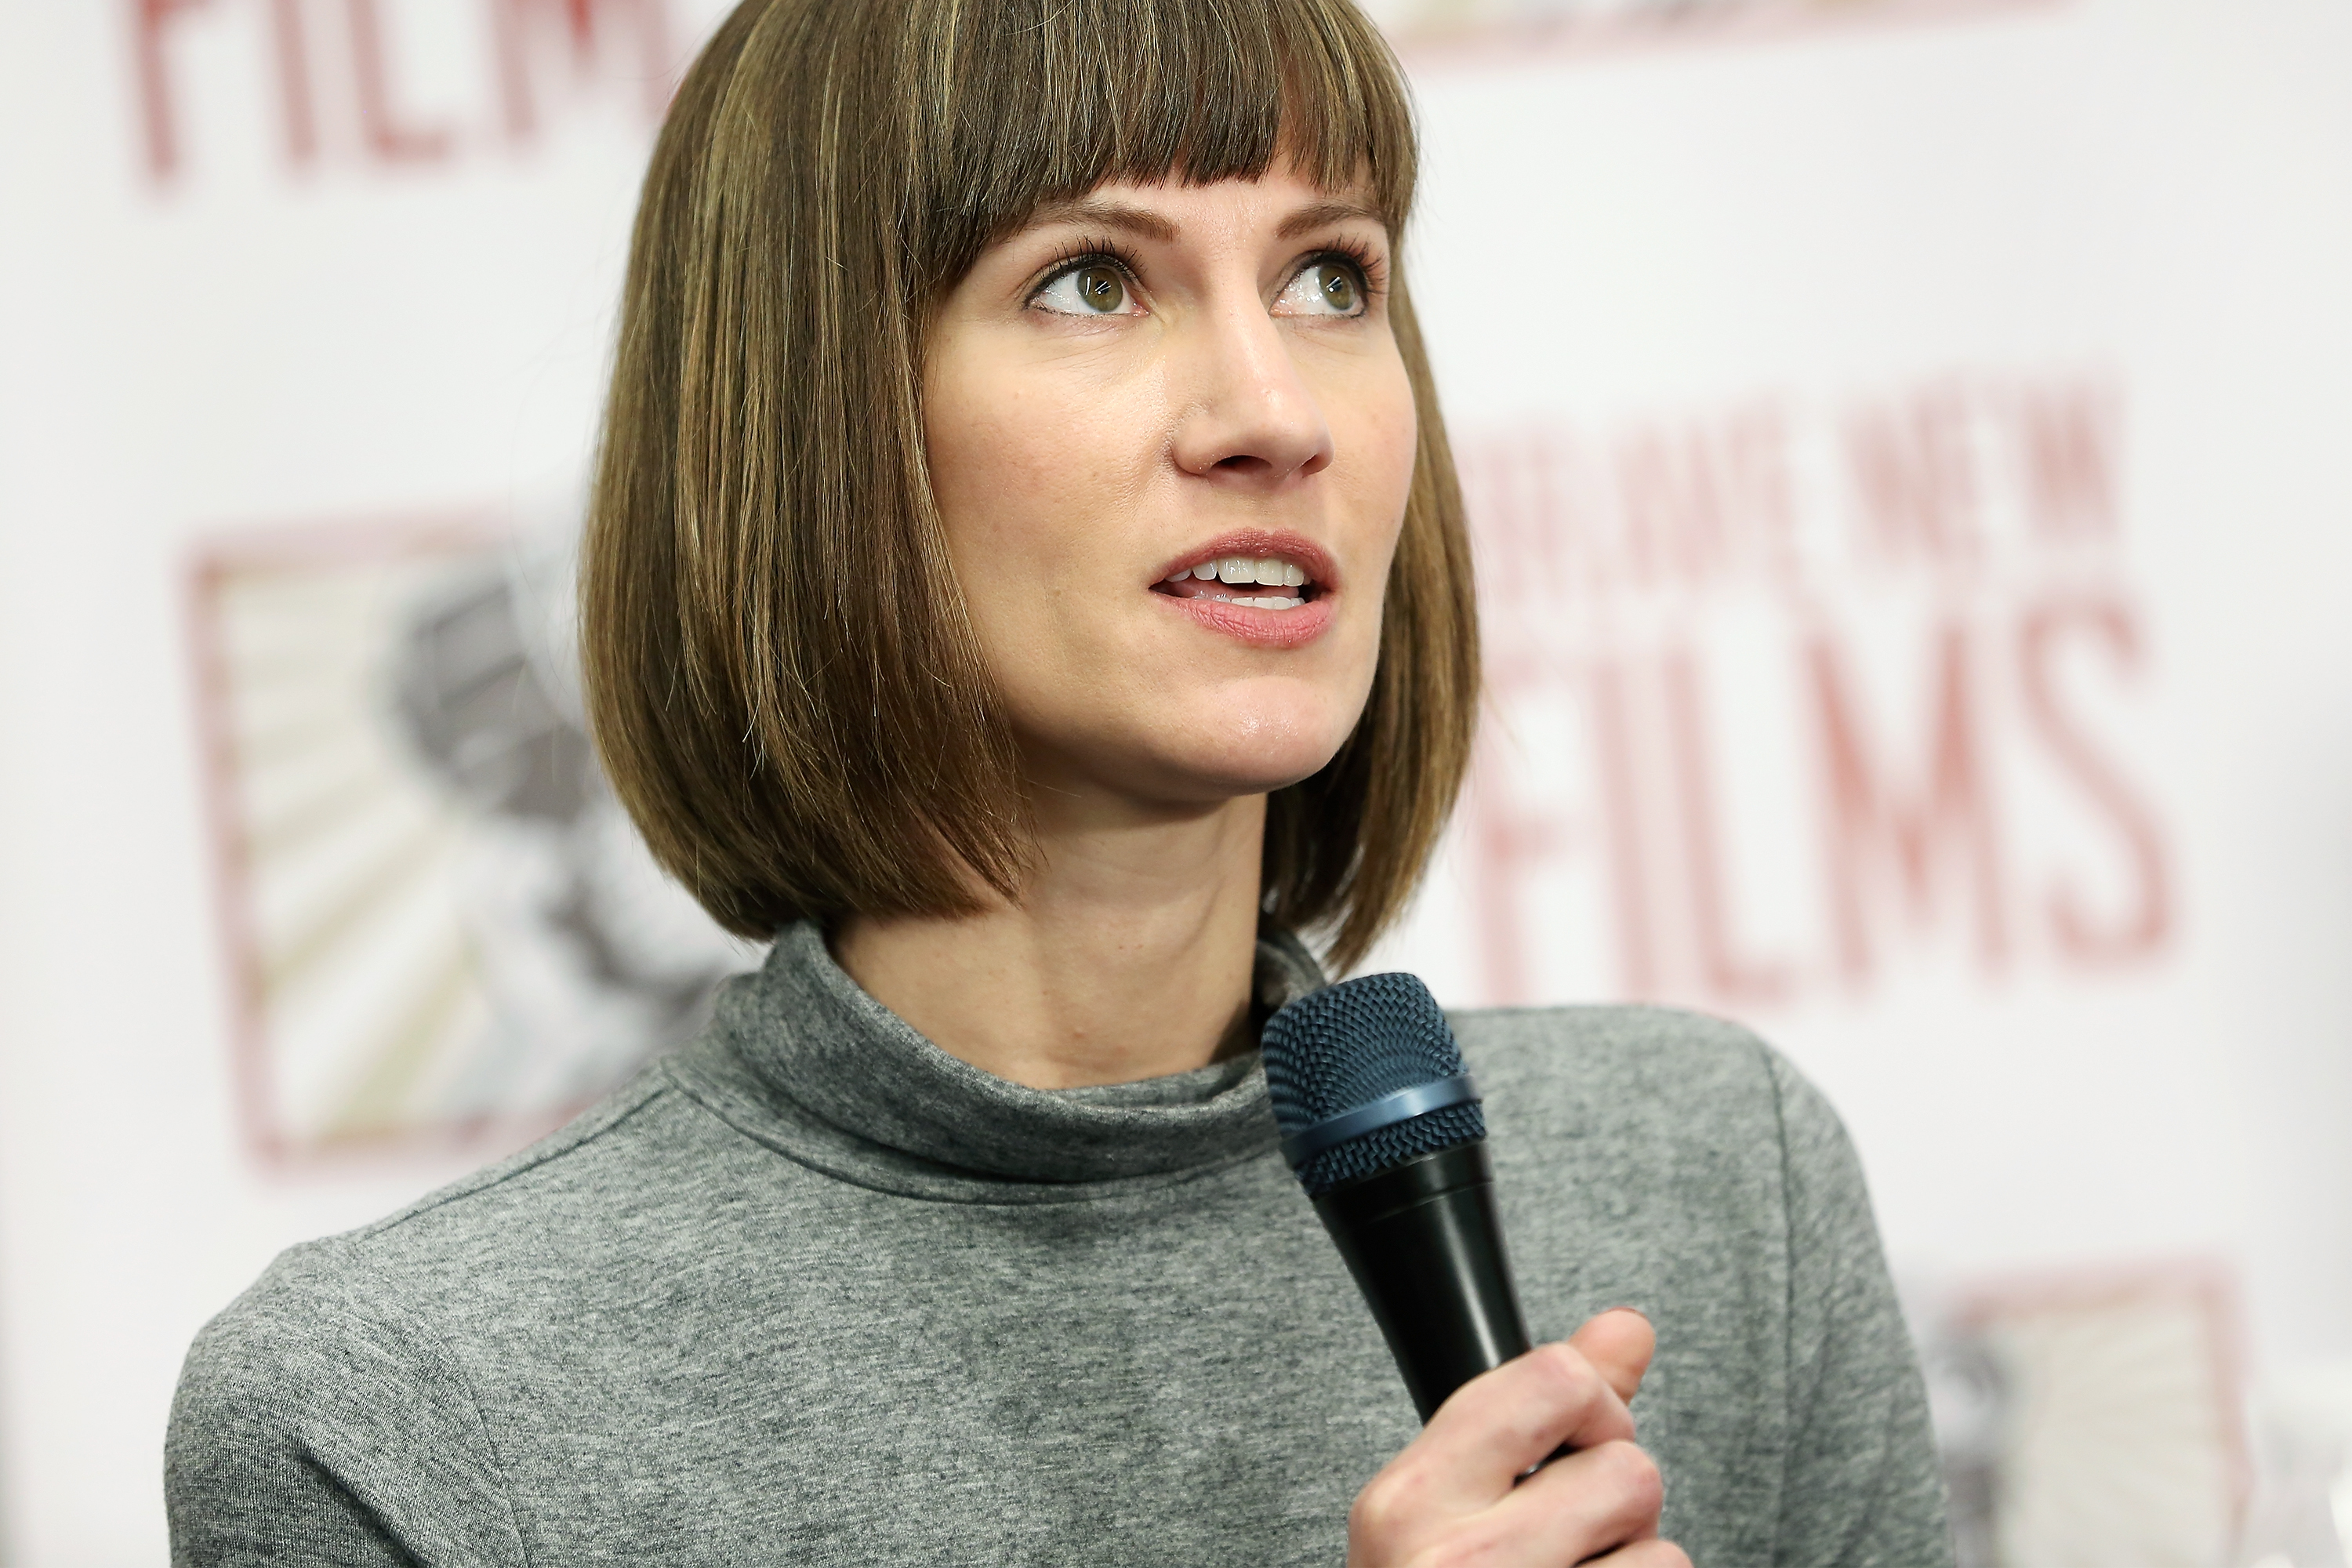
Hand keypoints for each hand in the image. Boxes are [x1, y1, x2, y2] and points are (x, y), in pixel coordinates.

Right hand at [1347, 1309, 1688, 1566]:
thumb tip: (1626, 1329)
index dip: (1590, 1406)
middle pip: (1629, 1470)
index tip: (1570, 1444)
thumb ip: (1537, 1407)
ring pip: (1663, 1553)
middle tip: (1565, 1543)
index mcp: (1407, 1504)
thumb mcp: (1450, 1502)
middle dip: (1617, 1505)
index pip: (1556, 1380)